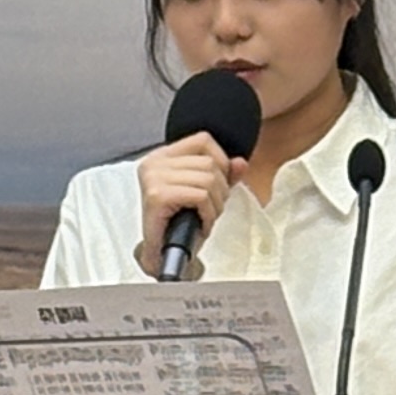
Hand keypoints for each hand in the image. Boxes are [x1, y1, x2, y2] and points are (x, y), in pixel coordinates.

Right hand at [133, 128, 239, 278]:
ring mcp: (154, 178)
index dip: (221, 162)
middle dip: (221, 189)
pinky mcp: (157, 196)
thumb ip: (223, 175)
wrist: (161, 254)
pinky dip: (209, 213)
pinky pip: (201, 196)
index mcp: (162, 156)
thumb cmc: (179, 223)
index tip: (218, 184)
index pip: (203, 140)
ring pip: (208, 179)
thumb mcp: (204, 192)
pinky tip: (202, 223)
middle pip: (210, 163)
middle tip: (211, 209)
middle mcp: (154, 163)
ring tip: (206, 216)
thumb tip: (240, 163)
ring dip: (216, 204)